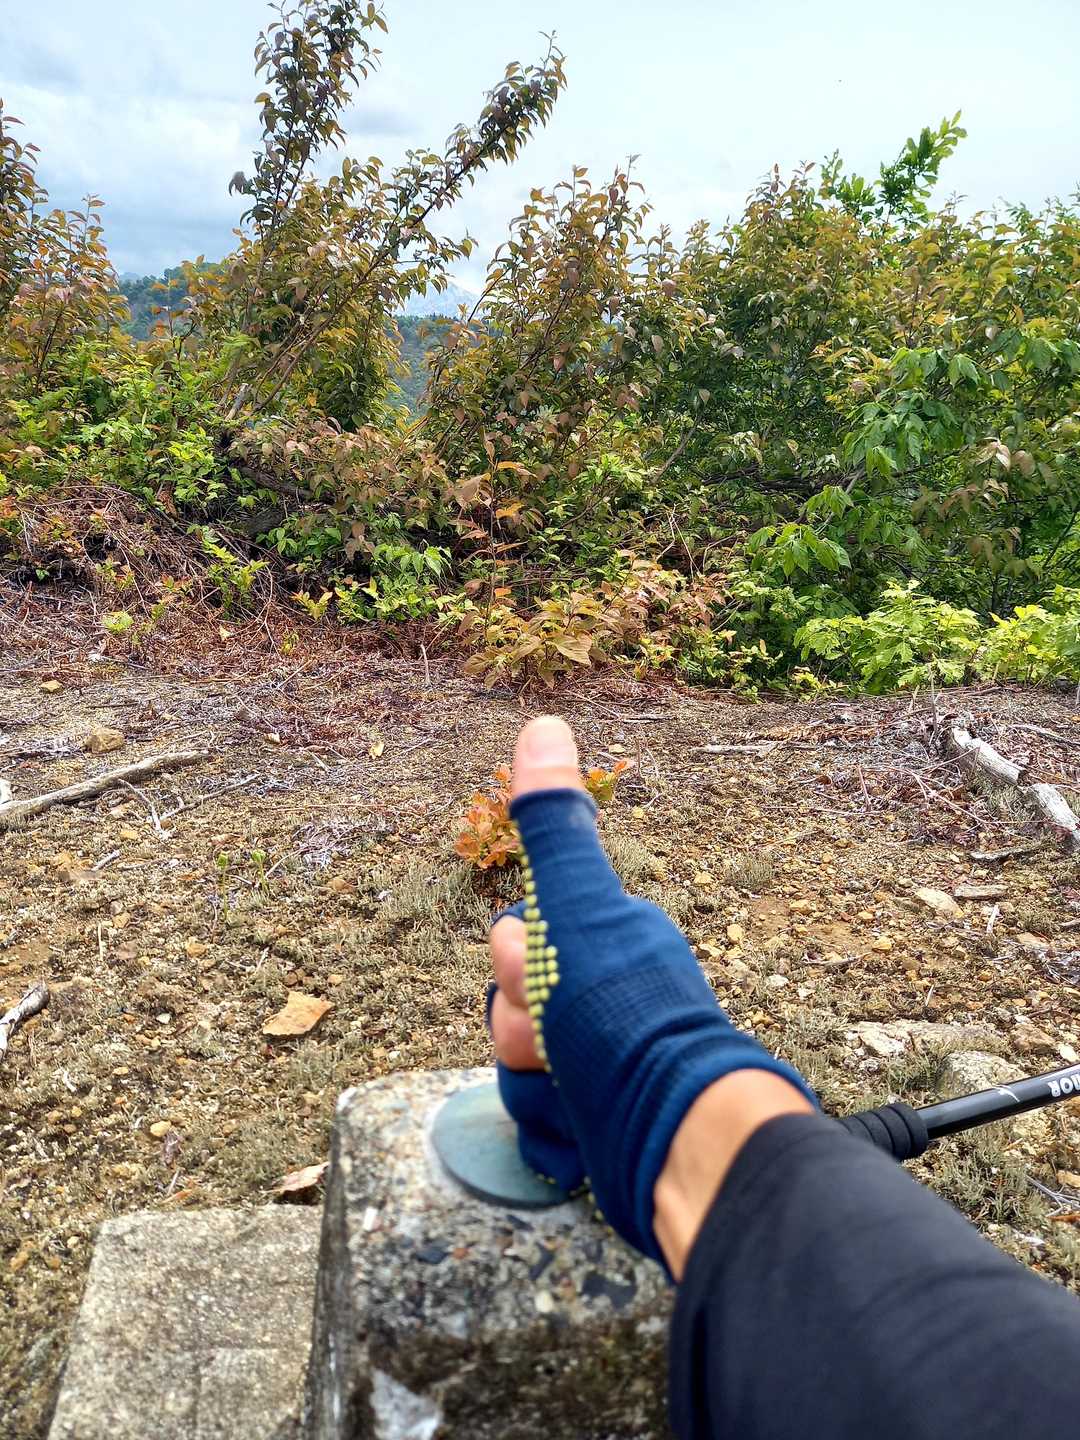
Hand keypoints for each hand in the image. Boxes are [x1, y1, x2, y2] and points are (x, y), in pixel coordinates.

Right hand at [488, 716, 815, 1273]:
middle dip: (521, 1028)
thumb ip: (554, 825)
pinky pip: (545, 1123)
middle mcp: (611, 998)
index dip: (518, 965)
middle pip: (516, 1010)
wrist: (670, 1139)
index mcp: (609, 942)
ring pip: (522, 1071)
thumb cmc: (620, 1014)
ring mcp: (609, 1066)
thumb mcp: (577, 907)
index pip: (520, 946)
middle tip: (557, 1036)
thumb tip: (541, 725)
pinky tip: (581, 1126)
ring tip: (572, 1085)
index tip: (543, 977)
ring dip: (534, 1082)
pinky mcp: (605, 1128)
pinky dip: (555, 1129)